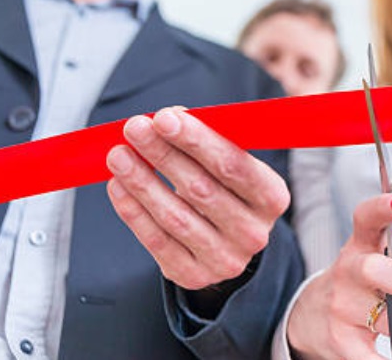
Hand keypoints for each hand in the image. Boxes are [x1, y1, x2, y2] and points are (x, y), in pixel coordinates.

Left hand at [105, 107, 289, 289]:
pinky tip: (119, 186)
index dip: (197, 140)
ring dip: (142, 181)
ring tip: (119, 155)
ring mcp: (225, 258)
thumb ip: (210, 141)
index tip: (164, 117)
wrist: (228, 242)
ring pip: (175, 216)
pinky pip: (157, 241)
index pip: (234, 164)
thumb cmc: (228, 191)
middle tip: (135, 128)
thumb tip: (170, 118)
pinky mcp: (194, 275)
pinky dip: (133, 210)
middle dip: (163, 154)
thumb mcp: (235, 164)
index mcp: (272, 197)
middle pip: (201, 189)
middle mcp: (254, 232)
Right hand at [287, 176, 391, 359]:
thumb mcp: (380, 248)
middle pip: (375, 270)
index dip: (385, 208)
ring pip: (390, 321)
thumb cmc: (361, 279)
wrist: (312, 319)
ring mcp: (341, 311)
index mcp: (359, 245)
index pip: (366, 218)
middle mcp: (346, 274)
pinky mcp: (342, 345)